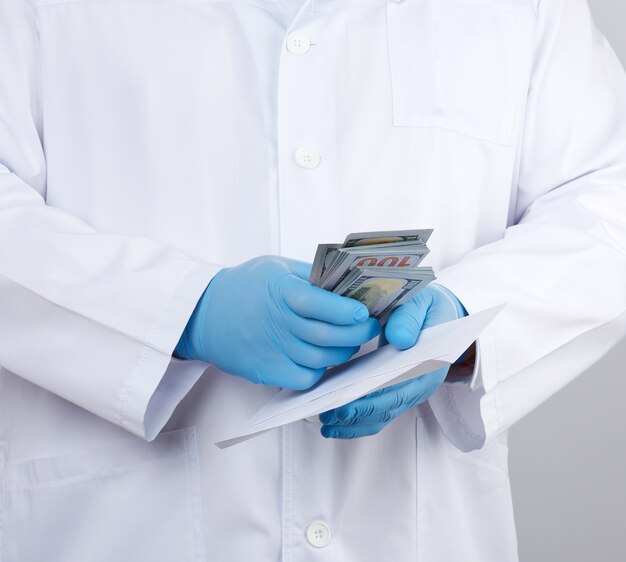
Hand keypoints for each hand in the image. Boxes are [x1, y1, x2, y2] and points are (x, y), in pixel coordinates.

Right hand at [174, 256, 380, 389]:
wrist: (204, 314)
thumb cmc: (244, 286)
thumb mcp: (276, 266)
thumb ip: (311, 276)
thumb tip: (349, 283)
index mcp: (279, 291)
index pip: (318, 304)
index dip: (346, 310)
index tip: (364, 311)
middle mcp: (276, 323)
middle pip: (326, 335)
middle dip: (357, 333)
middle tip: (370, 327)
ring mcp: (271, 351)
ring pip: (321, 359)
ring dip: (344, 351)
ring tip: (352, 340)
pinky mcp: (268, 371)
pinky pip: (305, 379)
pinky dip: (322, 371)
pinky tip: (326, 357)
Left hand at [319, 283, 466, 438]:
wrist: (439, 314)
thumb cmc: (427, 307)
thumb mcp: (422, 302)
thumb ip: (409, 318)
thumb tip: (400, 339)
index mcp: (431, 363)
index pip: (400, 388)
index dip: (373, 399)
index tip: (347, 404)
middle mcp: (421, 384)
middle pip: (388, 407)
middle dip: (357, 414)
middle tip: (328, 416)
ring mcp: (409, 391)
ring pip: (382, 414)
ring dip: (354, 423)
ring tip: (326, 424)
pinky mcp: (397, 392)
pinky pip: (379, 412)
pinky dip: (357, 420)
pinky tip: (334, 423)